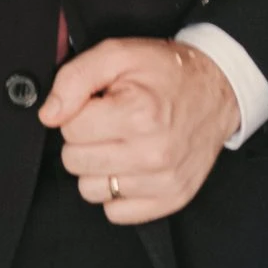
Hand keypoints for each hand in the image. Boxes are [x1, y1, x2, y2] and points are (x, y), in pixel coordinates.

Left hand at [39, 37, 239, 223]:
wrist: (219, 89)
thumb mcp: (117, 54)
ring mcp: (164, 181)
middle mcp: (153, 153)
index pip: (69, 128)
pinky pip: (116, 212)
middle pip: (75, 161)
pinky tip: (129, 167)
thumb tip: (49, 115)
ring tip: (119, 144)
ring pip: (90, 190)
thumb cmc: (166, 71)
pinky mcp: (172, 199)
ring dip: (97, 167)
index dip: (78, 112)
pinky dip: (116, 192)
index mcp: (139, 113)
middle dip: (84, 140)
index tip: (99, 104)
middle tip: (108, 123)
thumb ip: (74, 79)